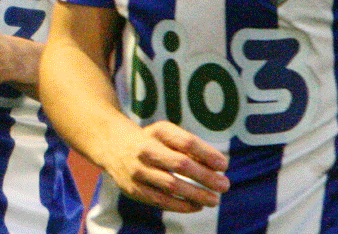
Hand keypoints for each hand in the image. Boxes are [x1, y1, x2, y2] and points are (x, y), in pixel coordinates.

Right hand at [98, 120, 228, 212]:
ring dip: (197, 194)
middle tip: (224, 185)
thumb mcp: (166, 134)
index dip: (207, 154)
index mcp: (157, 132)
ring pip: (172, 186)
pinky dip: (181, 205)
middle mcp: (145, 150)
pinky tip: (196, 206)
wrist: (112, 145)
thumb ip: (189, 147)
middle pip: (181, 164)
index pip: (186, 142)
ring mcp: (138, 170)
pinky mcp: (133, 189)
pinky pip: (161, 201)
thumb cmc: (150, 140)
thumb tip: (217, 166)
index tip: (223, 165)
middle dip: (206, 177)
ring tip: (214, 200)